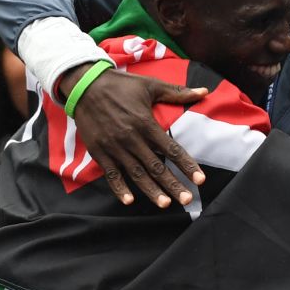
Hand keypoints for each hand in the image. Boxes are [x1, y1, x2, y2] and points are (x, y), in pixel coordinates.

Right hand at [61, 64, 207, 206]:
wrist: (84, 85)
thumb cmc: (120, 85)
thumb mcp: (150, 85)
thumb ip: (178, 92)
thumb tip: (205, 92)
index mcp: (145, 123)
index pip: (171, 149)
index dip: (187, 165)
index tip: (200, 180)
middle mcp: (131, 138)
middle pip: (156, 167)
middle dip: (173, 185)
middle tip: (187, 200)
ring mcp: (114, 147)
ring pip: (136, 174)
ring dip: (151, 191)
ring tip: (165, 204)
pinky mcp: (99, 152)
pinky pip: (111, 174)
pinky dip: (119, 188)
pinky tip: (129, 201)